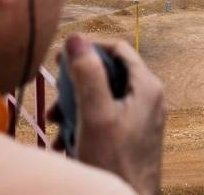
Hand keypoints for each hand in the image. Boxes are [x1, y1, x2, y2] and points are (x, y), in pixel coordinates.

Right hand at [49, 33, 164, 194]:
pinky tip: (64, 142)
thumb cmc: (115, 164)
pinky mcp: (131, 135)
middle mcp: (148, 99)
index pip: (117, 49)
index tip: (62, 56)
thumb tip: (76, 39)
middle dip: (76, 85)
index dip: (89, 47)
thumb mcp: (95, 115)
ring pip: (102, 98)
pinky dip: (83, 125)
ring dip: (74, 108)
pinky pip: (104, 118)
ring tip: (55, 125)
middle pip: (107, 74)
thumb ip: (88, 75)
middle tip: (56, 97)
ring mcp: (140, 118)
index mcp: (147, 87)